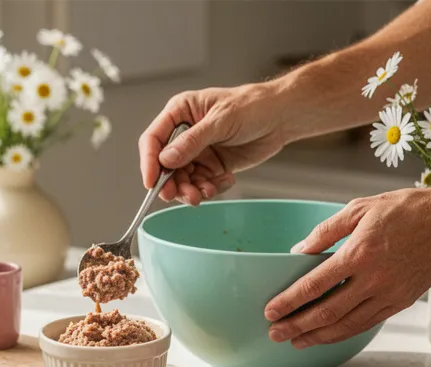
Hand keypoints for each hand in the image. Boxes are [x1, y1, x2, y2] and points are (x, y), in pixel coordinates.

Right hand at [139, 82, 290, 205]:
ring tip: (206, 192)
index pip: (153, 139)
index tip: (152, 182)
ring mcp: (198, 152)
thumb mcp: (221, 121)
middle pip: (165, 166)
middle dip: (174, 184)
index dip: (149, 162)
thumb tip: (166, 159)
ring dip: (192, 190)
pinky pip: (202, 184)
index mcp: (180, 113)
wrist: (281, 117)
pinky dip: (210, 189)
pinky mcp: (212, 166)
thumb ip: (192, 141)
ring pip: (183, 180)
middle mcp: (184, 134)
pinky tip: (226, 181)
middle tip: (185, 195)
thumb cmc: (252, 106)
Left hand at [264, 187, 430, 346]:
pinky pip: (367, 324)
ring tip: (296, 341)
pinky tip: (328, 335)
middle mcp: (374, 278)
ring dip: (318, 336)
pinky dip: (344, 333)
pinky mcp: (401, 302)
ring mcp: (389, 294)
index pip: (315, 285)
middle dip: (297, 326)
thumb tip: (298, 251)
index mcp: (359, 253)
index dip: (290, 301)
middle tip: (275, 334)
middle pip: (327, 312)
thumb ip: (325, 231)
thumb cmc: (407, 210)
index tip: (271, 311)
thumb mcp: (359, 209)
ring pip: (347, 325)